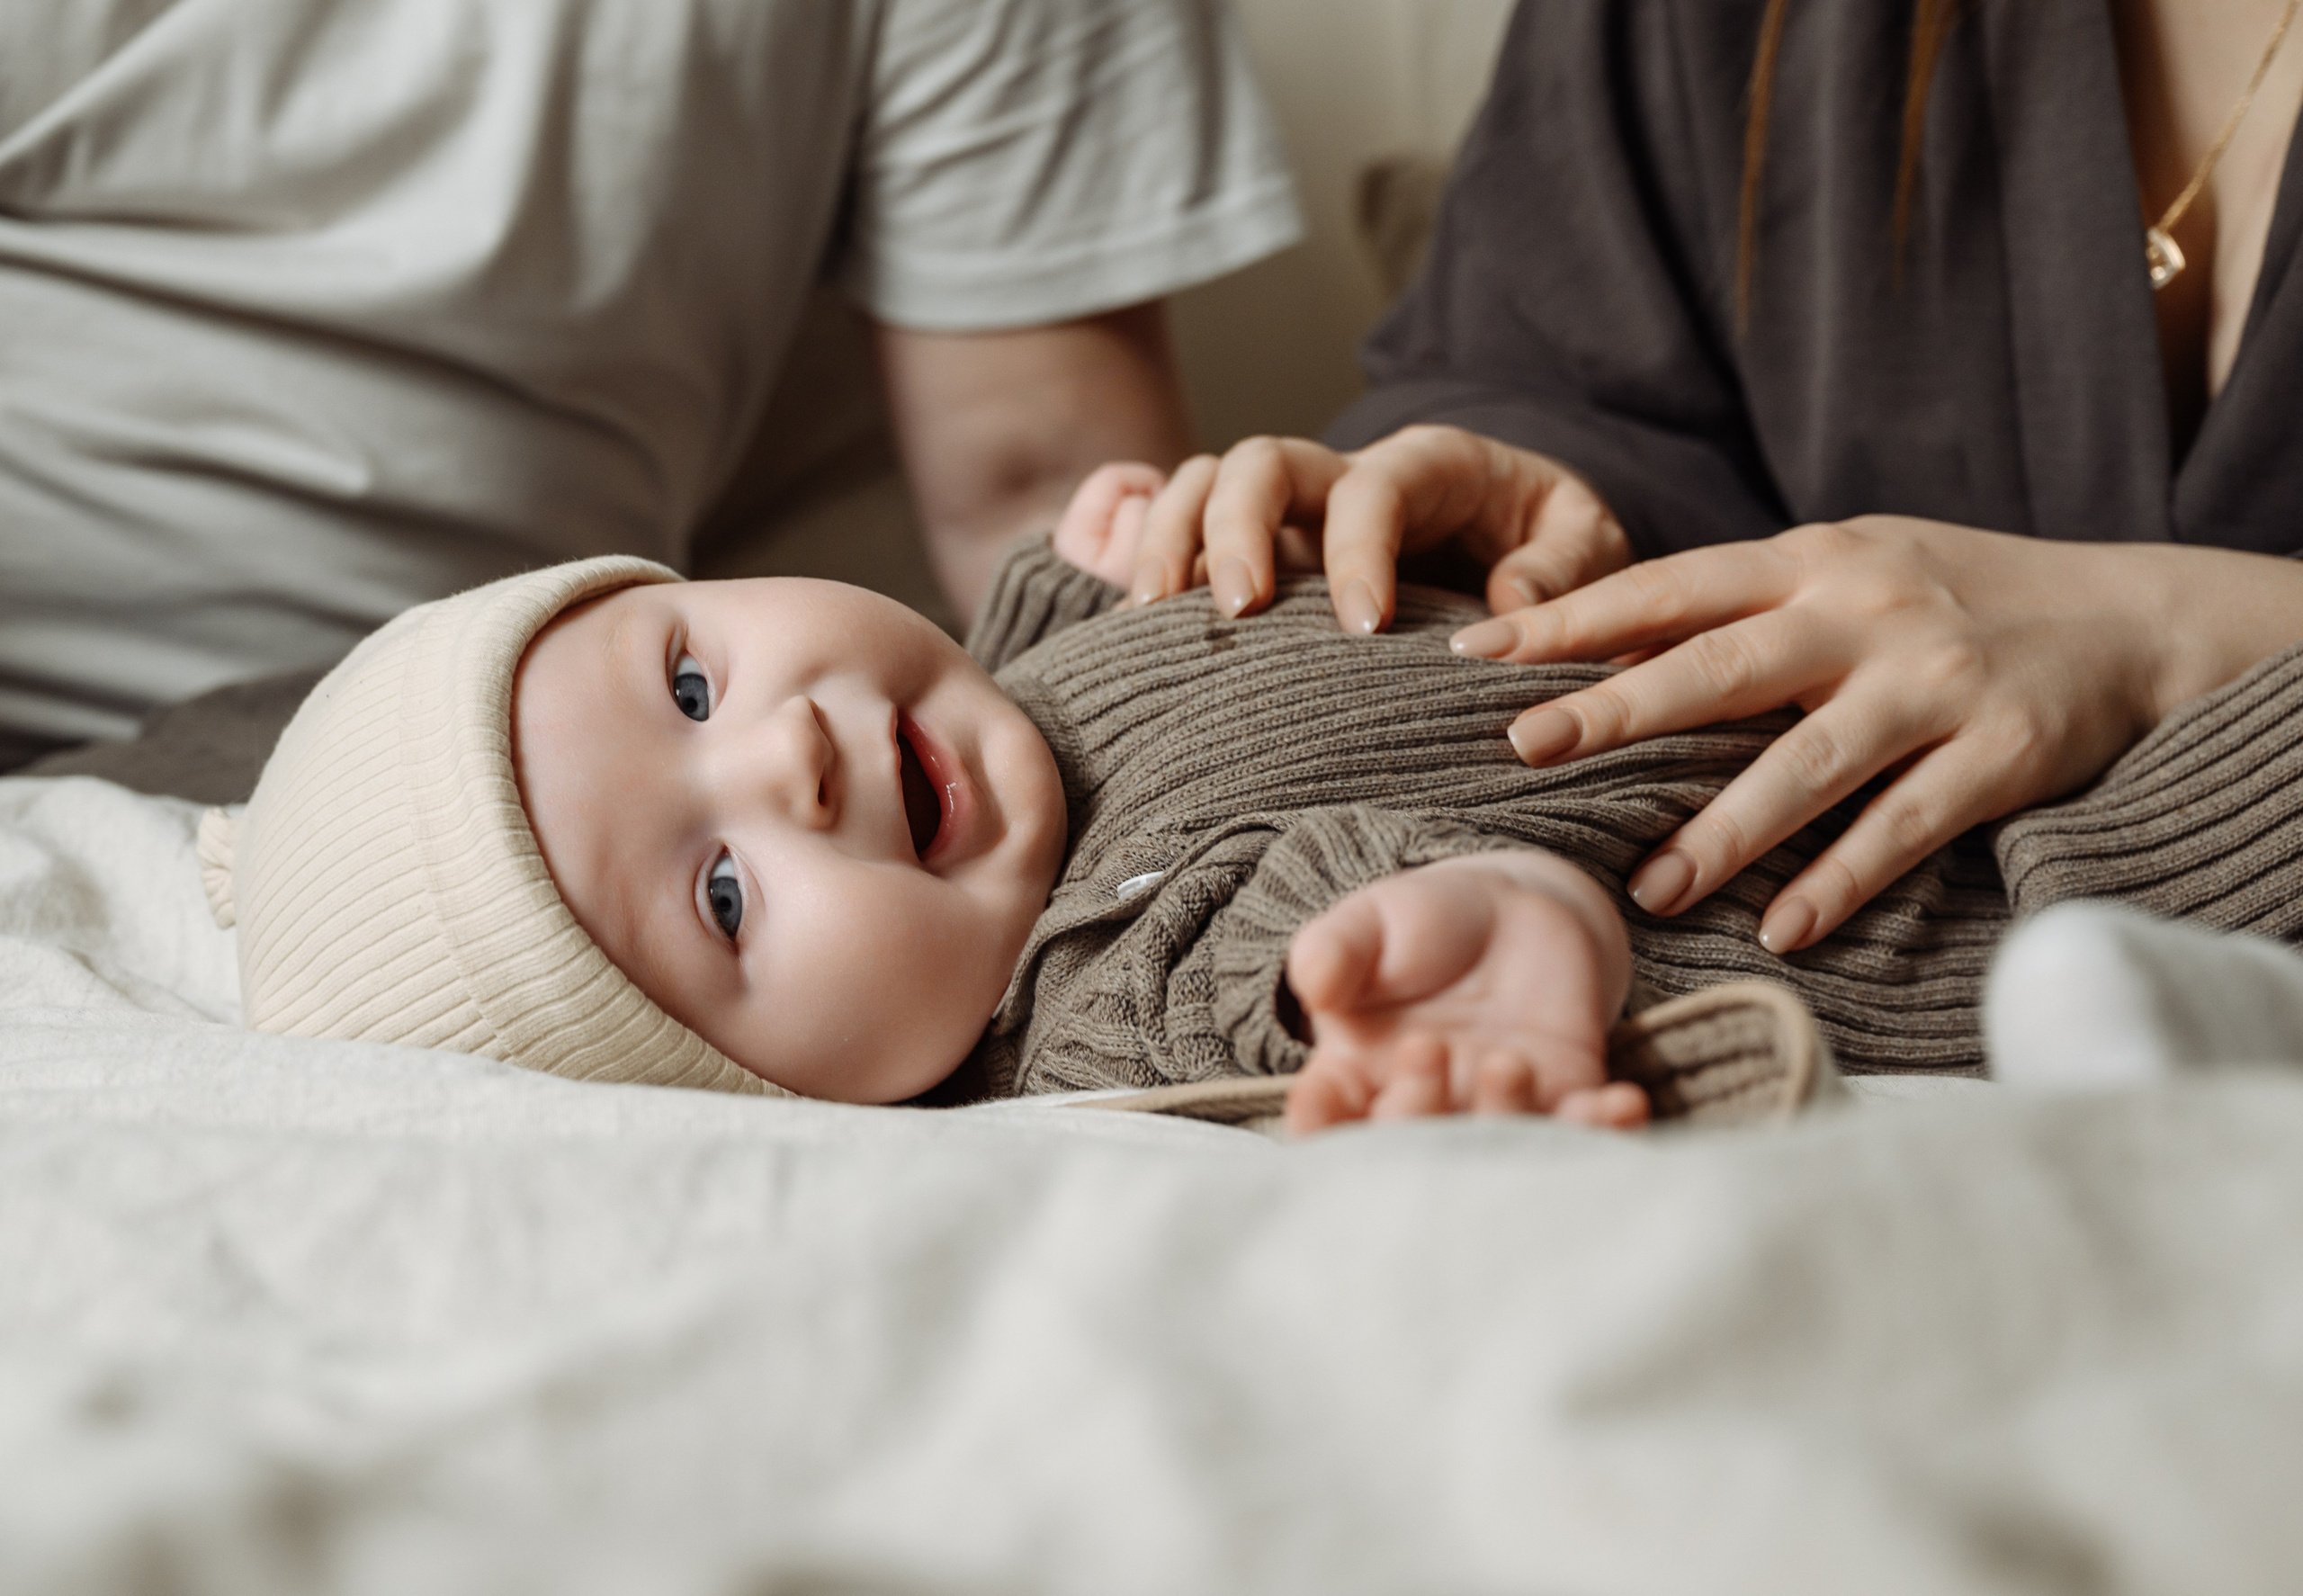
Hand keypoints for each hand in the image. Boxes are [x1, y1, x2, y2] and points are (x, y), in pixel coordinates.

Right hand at [1088, 425, 1631, 629]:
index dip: (1357, 552)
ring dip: (1171, 541)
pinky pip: (1188, 539)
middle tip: (1236, 613)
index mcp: (1429, 464)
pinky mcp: (1265, 557)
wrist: (1532, 542)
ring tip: (1157, 617)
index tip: (1362, 628)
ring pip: (1204, 487)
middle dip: (1236, 528)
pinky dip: (1152, 569)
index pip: (1371, 489)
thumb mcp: (1591, 542)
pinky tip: (1142, 631)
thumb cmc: (1557, 542)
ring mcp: (1294, 516)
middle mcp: (1345, 477)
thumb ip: (1561, 568)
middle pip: (1260, 462)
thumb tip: (1505, 611)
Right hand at [1282, 852, 1647, 1134]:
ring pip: (1494, 1152)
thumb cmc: (1423, 922)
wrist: (1515, 910)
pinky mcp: (1563, 1101)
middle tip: (1430, 1048)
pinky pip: (1582, 1135)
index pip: (1325, 1125)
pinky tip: (1618, 1105)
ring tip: (1508, 1060)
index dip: (1321, 1128)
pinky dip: (1602, 1130)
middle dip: (1416, 1113)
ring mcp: (1494, 1113)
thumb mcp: (1371, 923)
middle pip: (1409, 1150)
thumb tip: (1315, 978)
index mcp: (1354, 1078)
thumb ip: (1337, 949)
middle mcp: (1422, 1111)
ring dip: (1502, 1118)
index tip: (1321, 1100)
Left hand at [1447, 516, 2302, 950]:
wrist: (2129, 616)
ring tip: (1651, 887)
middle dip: (1616, 707)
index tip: (1477, 654)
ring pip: (1809, 760)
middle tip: (1526, 749)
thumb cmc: (1951, 599)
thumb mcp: (1848, 573)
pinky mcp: (1999, 753)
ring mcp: (1934, 681)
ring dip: (1724, 830)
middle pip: (1719, 665)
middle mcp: (1865, 611)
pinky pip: (1905, 827)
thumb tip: (1603, 659)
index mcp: (1813, 560)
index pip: (1669, 586)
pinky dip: (1843, 881)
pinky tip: (1786, 928)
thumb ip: (1744, 612)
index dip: (1572, 620)